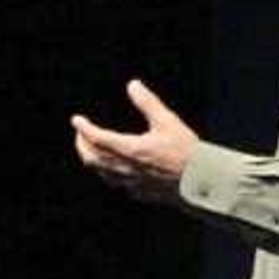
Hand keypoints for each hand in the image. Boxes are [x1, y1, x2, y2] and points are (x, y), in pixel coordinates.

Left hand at [71, 79, 199, 206]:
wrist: (201, 181)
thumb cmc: (186, 152)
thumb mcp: (168, 121)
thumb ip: (148, 103)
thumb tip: (133, 85)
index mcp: (130, 149)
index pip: (97, 138)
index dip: (84, 128)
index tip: (76, 120)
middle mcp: (126, 168)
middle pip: (92, 158)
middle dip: (82, 145)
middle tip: (81, 134)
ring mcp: (131, 182)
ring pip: (101, 172)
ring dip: (92, 159)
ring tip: (92, 149)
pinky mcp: (139, 192)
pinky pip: (115, 182)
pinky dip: (107, 172)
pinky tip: (114, 168)